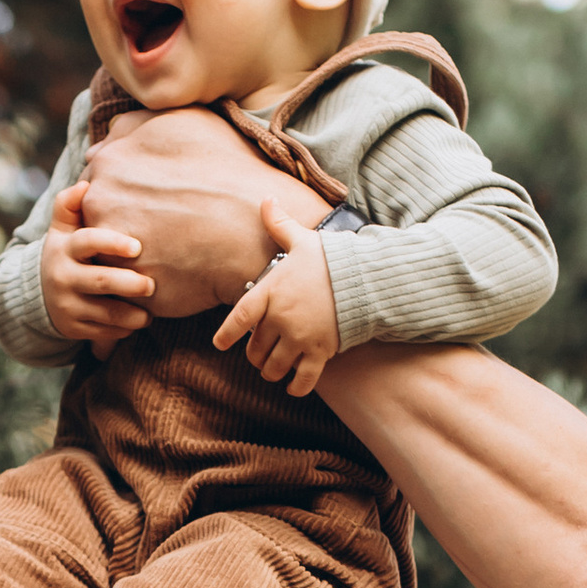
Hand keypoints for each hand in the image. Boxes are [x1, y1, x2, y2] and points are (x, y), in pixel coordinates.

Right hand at [39, 179, 154, 352]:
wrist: (38, 293)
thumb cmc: (66, 252)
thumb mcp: (62, 228)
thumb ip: (69, 205)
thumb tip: (85, 185)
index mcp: (64, 249)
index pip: (88, 242)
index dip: (112, 243)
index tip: (137, 247)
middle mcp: (63, 277)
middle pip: (101, 281)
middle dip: (130, 284)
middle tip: (151, 285)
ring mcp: (68, 305)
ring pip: (106, 313)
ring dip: (133, 314)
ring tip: (151, 312)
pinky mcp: (74, 328)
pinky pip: (104, 332)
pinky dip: (124, 329)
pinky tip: (138, 321)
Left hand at [74, 108, 307, 316]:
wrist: (255, 226)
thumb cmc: (226, 168)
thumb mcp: (182, 121)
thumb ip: (132, 125)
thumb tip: (99, 144)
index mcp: (107, 164)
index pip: (97, 182)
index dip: (126, 192)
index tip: (154, 198)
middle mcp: (100, 206)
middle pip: (97, 219)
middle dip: (124, 223)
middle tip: (165, 224)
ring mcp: (113, 249)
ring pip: (111, 257)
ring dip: (132, 256)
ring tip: (173, 249)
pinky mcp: (132, 288)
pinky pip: (134, 290)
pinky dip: (153, 283)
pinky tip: (181, 270)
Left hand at [214, 192, 339, 395]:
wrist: (367, 278)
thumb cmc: (331, 258)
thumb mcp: (302, 239)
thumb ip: (280, 224)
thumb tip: (266, 200)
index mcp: (271, 292)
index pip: (239, 318)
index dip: (227, 334)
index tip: (220, 344)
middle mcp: (281, 318)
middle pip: (255, 348)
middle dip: (255, 353)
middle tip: (260, 351)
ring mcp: (300, 338)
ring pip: (274, 367)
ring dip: (271, 370)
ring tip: (273, 368)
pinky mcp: (321, 352)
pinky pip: (303, 380)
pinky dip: (295, 388)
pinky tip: (292, 388)